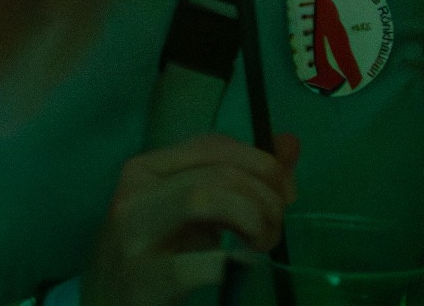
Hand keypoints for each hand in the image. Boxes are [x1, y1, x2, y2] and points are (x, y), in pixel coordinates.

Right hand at [83, 132, 301, 305]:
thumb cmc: (150, 260)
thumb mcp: (190, 216)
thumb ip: (237, 180)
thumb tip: (289, 145)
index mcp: (146, 168)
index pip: (214, 144)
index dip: (262, 163)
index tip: (285, 195)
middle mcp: (135, 190)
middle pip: (219, 171)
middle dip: (265, 199)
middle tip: (274, 233)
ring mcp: (135, 233)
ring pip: (206, 198)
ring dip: (252, 220)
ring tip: (260, 246)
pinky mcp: (143, 278)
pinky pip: (200, 261)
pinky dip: (233, 262)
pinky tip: (240, 268)